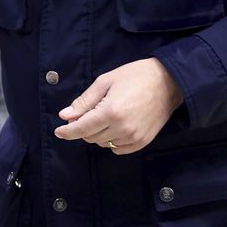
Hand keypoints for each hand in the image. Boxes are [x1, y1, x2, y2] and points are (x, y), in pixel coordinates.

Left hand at [54, 59, 183, 154]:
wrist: (168, 81)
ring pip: (103, 143)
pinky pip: (118, 149)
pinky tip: (114, 127)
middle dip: (82, 128)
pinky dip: (111, 141)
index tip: (58, 132)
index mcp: (111, 112)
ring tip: (105, 115)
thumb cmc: (135, 77)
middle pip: (90, 137)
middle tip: (85, 114)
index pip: (82, 128)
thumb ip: (84, 102)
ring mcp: (134, 137)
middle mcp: (122, 128)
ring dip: (97, 133)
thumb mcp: (105, 82)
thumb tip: (65, 116)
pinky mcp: (143, 141)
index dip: (67, 131)